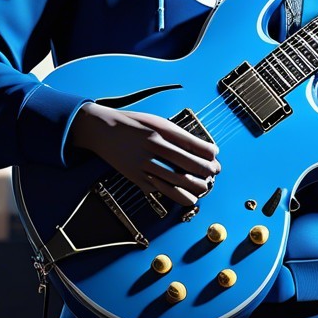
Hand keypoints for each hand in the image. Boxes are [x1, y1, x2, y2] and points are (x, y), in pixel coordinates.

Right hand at [70, 103, 219, 206]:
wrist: (103, 130)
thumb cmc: (133, 125)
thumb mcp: (157, 121)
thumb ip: (178, 135)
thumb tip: (202, 149)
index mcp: (160, 130)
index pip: (192, 144)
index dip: (208, 152)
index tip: (215, 155)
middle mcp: (153, 146)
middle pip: (187, 163)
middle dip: (206, 170)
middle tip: (214, 172)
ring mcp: (144, 164)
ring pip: (177, 181)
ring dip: (196, 186)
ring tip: (205, 186)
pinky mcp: (137, 178)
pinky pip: (162, 190)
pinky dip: (179, 195)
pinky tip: (189, 196)